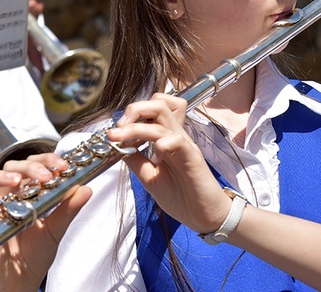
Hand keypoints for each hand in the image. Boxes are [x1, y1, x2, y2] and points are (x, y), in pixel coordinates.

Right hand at [0, 153, 91, 291]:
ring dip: (22, 169)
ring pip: (7, 169)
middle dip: (39, 164)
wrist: (18, 280)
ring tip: (37, 178)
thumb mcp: (55, 230)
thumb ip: (69, 209)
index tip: (64, 166)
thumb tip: (86, 189)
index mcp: (35, 194)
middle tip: (52, 173)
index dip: (51, 161)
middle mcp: (17, 193)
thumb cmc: (34, 257)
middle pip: (24, 163)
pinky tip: (12, 184)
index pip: (41, 166)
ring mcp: (1, 199)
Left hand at [107, 93, 230, 235]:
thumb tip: (118, 147)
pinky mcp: (193, 157)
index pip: (154, 108)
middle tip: (118, 129)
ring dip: (137, 126)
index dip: (133, 114)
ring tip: (122, 139)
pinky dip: (161, 145)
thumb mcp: (149, 177)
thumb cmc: (180, 197)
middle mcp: (175, 135)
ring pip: (163, 117)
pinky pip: (177, 140)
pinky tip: (155, 160)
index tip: (116, 131)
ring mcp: (184, 144)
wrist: (204, 217)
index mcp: (166, 138)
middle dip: (134, 109)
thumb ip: (135, 160)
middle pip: (159, 103)